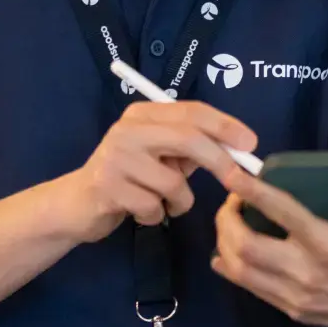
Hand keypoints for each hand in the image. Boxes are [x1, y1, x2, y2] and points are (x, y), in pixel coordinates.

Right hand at [69, 101, 257, 241]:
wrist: (76, 204)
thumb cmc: (131, 177)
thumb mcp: (162, 156)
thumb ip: (193, 148)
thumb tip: (239, 150)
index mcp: (144, 113)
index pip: (192, 111)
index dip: (225, 125)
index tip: (251, 143)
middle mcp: (128, 129)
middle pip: (187, 139)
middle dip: (219, 161)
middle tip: (238, 180)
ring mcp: (115, 156)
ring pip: (173, 182)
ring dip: (179, 201)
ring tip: (163, 203)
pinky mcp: (106, 187)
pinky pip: (154, 207)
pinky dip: (156, 216)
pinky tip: (140, 212)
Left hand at [211, 169, 327, 326]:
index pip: (283, 214)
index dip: (254, 193)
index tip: (233, 175)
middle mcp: (306, 272)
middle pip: (247, 248)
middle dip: (227, 221)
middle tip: (230, 199)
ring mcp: (296, 297)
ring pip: (242, 272)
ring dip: (224, 244)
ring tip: (228, 222)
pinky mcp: (294, 311)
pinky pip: (252, 288)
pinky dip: (232, 269)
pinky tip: (228, 252)